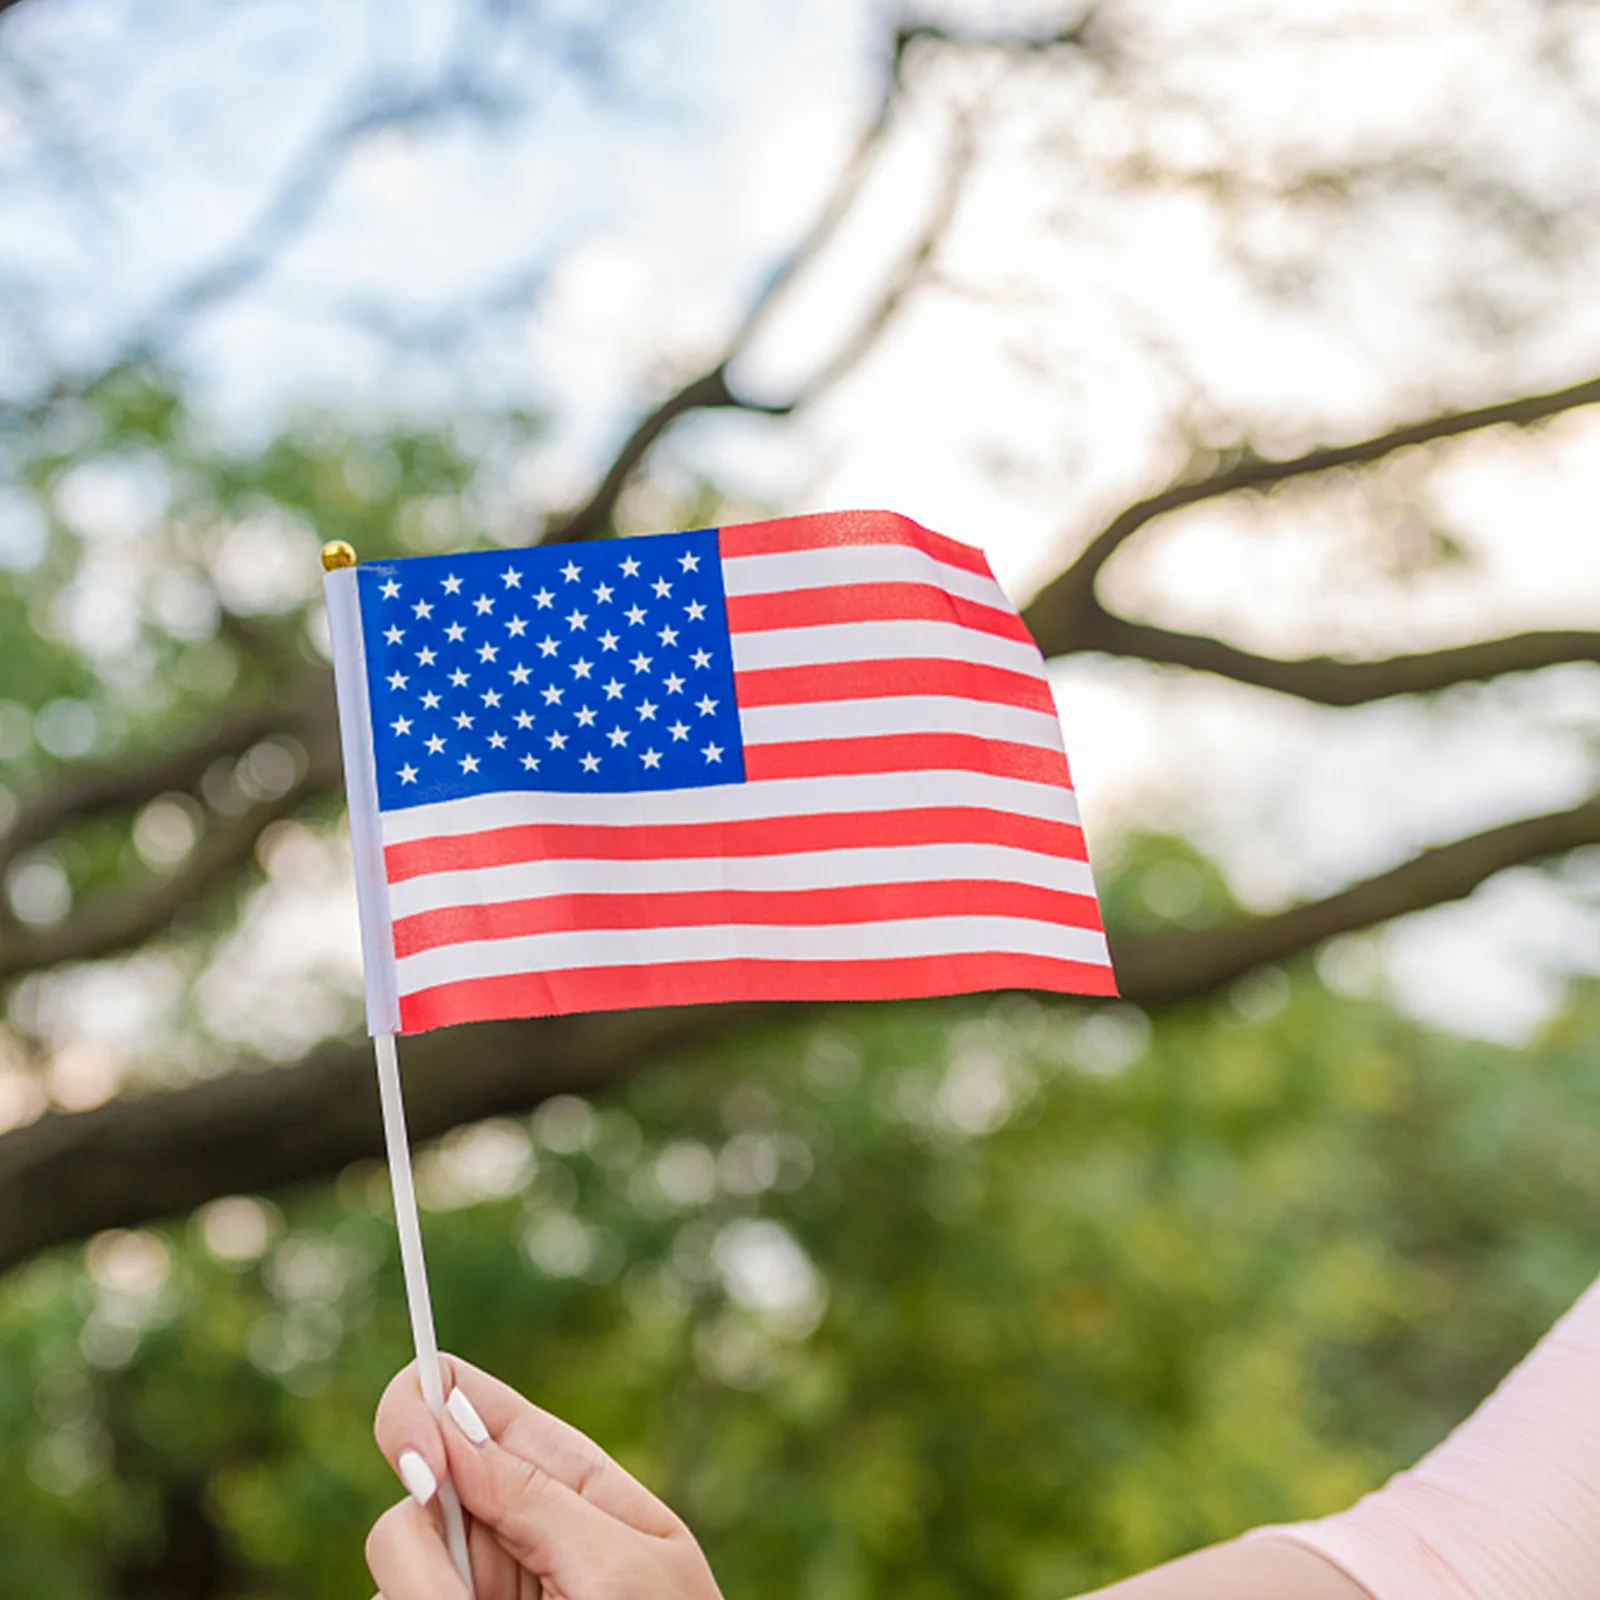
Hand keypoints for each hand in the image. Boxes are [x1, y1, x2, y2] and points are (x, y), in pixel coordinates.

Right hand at [366, 1354, 724, 1599]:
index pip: (456, 1394)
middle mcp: (503, 1521)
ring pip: (394, 1573)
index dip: (414, 1409)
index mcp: (558, 1472)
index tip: (424, 1473)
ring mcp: (475, 1582)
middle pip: (408, 1502)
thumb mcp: (622, 1565)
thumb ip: (538, 1497)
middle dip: (419, 1562)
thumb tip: (451, 1422)